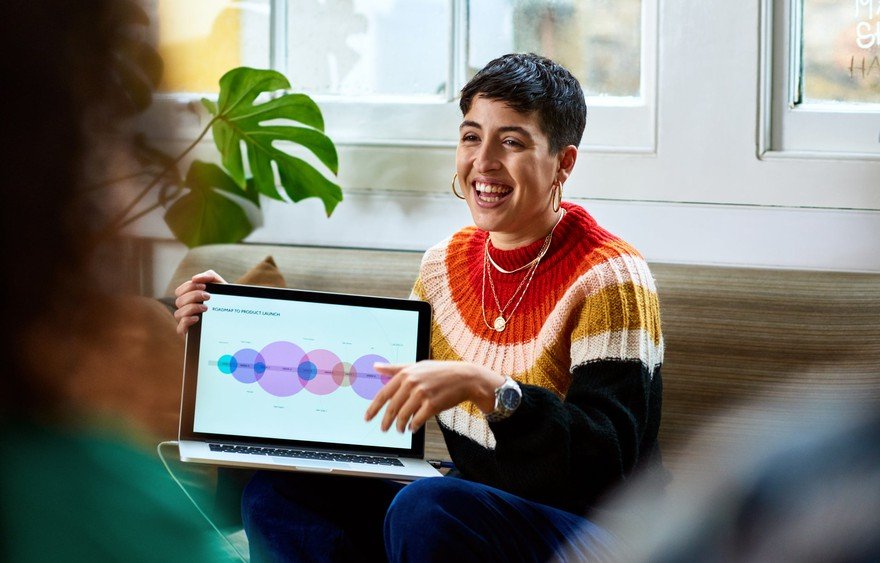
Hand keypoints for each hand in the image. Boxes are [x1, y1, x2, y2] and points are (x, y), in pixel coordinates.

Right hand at [172, 270, 226, 335]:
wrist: (237, 317)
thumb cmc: (225, 301)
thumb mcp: (220, 286)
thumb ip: (209, 276)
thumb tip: (194, 278)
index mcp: (190, 298)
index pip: (180, 291)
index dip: (189, 287)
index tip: (204, 286)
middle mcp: (186, 309)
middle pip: (179, 301)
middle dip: (193, 296)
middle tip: (208, 296)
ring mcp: (186, 321)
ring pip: (178, 313)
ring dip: (191, 308)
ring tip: (206, 308)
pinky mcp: (189, 332)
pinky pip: (180, 328)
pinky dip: (186, 321)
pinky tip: (197, 318)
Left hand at [364, 360, 503, 432]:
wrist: (464, 378)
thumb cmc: (440, 372)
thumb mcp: (416, 365)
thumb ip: (395, 368)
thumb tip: (375, 367)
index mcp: (405, 374)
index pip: (383, 394)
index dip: (374, 408)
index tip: (367, 417)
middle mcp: (412, 383)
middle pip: (392, 407)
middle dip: (386, 421)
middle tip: (383, 428)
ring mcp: (422, 394)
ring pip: (403, 416)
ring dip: (400, 426)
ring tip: (400, 430)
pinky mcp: (432, 405)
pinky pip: (417, 420)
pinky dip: (413, 426)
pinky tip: (413, 428)